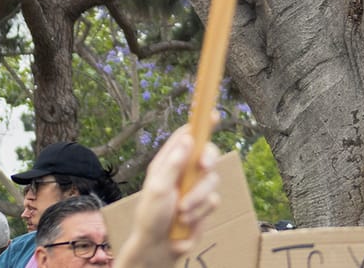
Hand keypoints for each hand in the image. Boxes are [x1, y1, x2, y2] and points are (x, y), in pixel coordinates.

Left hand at [119, 125, 220, 267]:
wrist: (158, 248)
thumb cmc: (151, 217)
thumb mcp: (158, 188)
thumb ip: (173, 163)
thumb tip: (188, 138)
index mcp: (169, 161)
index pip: (187, 136)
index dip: (200, 124)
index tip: (212, 115)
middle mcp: (184, 171)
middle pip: (208, 153)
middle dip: (208, 160)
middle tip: (203, 167)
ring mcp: (195, 187)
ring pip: (212, 179)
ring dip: (197, 197)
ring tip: (181, 211)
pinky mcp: (204, 205)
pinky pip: (213, 200)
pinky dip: (200, 211)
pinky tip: (187, 220)